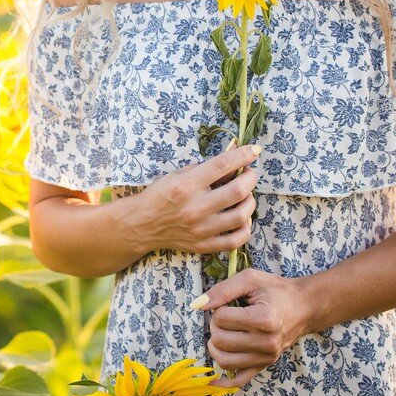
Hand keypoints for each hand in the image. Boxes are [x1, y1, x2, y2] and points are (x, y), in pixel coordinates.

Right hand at [134, 143, 261, 254]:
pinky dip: (245, 228)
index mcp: (186, 185)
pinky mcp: (204, 245)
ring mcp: (201, 229)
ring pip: (241, 216)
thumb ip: (205, 168)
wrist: (141, 224)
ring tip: (245, 196)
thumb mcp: (177, 174)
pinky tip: (241, 219)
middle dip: (250, 178)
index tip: (254, 150)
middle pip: (238, 191)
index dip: (243, 155)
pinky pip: (236, 240)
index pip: (222, 166)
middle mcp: (195, 207)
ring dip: (250, 202)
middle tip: (248, 174)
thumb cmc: (160, 195)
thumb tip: (233, 157)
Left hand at [193, 268, 313, 387]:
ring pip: (224, 360)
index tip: (230, 303)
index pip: (221, 318)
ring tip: (224, 331)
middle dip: (215, 325)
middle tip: (225, 315)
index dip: (219, 307)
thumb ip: (222, 290)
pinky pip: (240, 380)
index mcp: (265, 319)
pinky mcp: (264, 365)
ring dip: (215, 345)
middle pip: (220, 340)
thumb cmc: (275, 290)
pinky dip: (224, 382)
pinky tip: (212, 379)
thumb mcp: (249, 279)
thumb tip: (197, 305)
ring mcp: (267, 357)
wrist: (302, 306)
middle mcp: (268, 342)